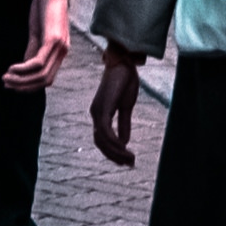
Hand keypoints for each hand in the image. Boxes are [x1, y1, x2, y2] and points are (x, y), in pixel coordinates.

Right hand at [3, 0, 74, 90]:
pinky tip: (12, 68)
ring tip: (6, 78)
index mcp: (60, 52)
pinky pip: (38, 62)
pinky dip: (24, 69)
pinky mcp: (53, 40)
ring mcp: (60, 47)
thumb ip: (33, 49)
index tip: (13, 85)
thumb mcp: (37, 32)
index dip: (30, 86)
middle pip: (45, 81)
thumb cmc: (45, 7)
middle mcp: (63, 52)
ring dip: (22, 80)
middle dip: (24, 86)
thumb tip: (24, 66)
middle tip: (6, 84)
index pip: (47, 78)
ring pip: (42, 75)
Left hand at [90, 46, 146, 163]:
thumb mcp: (126, 106)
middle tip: (130, 164)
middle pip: (100, 143)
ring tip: (131, 159)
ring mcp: (97, 111)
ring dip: (116, 153)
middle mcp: (95, 113)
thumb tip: (124, 142)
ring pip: (102, 141)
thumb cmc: (125, 80)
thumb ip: (124, 124)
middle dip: (114, 156)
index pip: (102, 139)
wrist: (125, 62)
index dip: (112, 152)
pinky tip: (126, 148)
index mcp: (100, 113)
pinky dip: (115, 143)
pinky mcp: (103, 108)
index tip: (126, 160)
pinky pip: (106, 132)